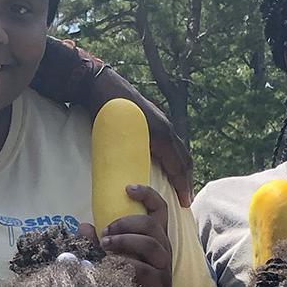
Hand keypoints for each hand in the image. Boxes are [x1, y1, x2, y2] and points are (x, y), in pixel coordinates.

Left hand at [91, 67, 190, 203]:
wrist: (100, 84)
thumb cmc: (106, 111)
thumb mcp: (118, 137)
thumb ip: (129, 157)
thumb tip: (133, 183)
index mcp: (161, 134)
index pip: (178, 164)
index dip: (183, 184)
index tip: (185, 201)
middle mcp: (165, 128)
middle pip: (183, 157)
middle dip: (186, 178)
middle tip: (185, 197)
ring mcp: (161, 122)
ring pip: (177, 149)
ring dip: (180, 167)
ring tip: (179, 184)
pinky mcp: (154, 119)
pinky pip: (169, 142)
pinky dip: (173, 156)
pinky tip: (167, 164)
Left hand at [101, 184, 174, 286]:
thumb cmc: (131, 278)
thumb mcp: (115, 256)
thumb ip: (100, 242)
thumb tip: (82, 227)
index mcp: (155, 236)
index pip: (160, 208)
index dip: (147, 195)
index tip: (128, 189)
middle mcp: (163, 247)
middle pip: (151, 224)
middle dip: (125, 223)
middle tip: (105, 232)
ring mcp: (163, 265)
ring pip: (150, 244)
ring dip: (124, 241)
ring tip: (105, 246)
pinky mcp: (159, 283)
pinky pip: (144, 269)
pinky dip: (125, 264)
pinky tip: (110, 266)